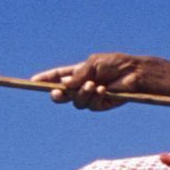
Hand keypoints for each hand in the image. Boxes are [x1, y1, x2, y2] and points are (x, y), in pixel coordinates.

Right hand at [32, 52, 152, 110]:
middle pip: (61, 94)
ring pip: (76, 102)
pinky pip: (91, 105)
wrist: (136, 73)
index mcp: (78, 73)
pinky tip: (102, 89)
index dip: (46, 79)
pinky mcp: (101, 105)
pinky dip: (95, 97)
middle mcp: (82, 85)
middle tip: (55, 92)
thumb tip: (64, 85)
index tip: (33, 81)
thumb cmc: (116, 64)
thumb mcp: (93, 64)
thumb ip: (78, 74)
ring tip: (92, 85)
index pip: (58, 76)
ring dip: (81, 94)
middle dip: (57, 94)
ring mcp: (91, 96)